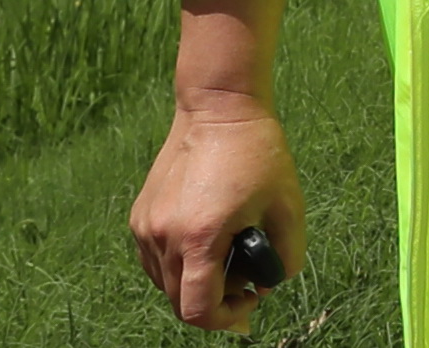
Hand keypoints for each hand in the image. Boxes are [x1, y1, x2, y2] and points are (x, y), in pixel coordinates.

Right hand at [130, 97, 300, 331]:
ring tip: (229, 256)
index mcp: (200, 238)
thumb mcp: (289, 205)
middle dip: (215, 302)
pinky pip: (155, 260)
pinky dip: (179, 264)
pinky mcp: (139, 217)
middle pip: (179, 301)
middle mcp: (164, 238)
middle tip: (246, 282)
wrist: (218, 108)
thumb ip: (287, 254)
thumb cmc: (257, 152)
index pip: (198, 310)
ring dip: (195, 283)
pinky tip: (206, 242)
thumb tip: (271, 284)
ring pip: (165, 283)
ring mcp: (146, 228)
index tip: (249, 303)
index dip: (225, 319)